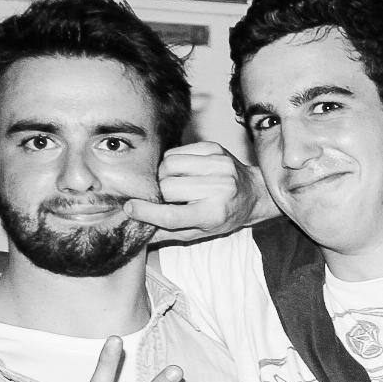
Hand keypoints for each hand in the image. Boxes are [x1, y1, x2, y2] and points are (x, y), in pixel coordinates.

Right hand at [125, 142, 277, 239]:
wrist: (253, 193)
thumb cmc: (224, 216)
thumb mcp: (200, 232)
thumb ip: (167, 233)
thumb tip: (135, 233)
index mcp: (214, 214)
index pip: (172, 215)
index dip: (147, 212)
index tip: (130, 208)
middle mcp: (219, 188)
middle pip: (166, 186)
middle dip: (158, 193)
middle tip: (164, 198)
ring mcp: (219, 166)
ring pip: (169, 164)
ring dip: (163, 174)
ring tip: (173, 183)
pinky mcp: (215, 148)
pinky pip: (177, 150)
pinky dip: (173, 160)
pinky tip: (182, 170)